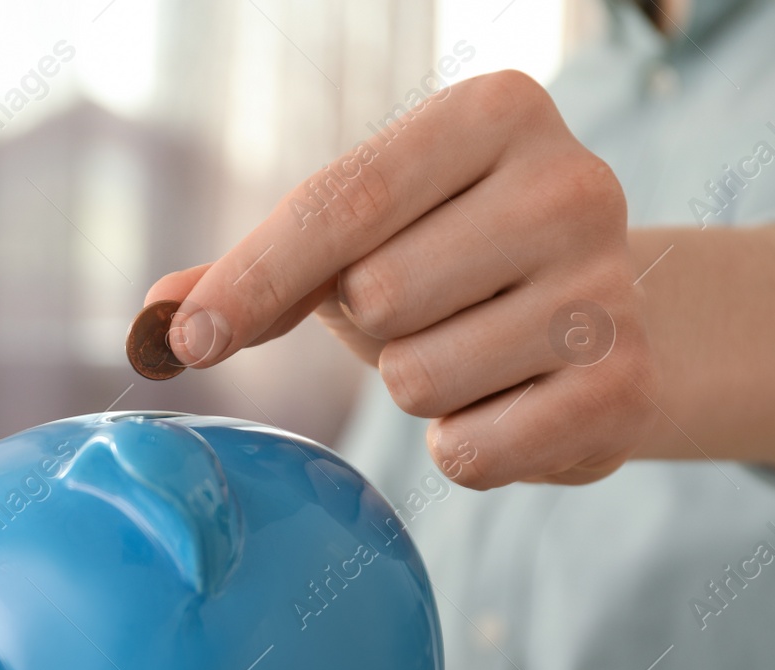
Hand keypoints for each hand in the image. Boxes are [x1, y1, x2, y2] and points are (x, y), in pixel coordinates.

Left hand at [145, 71, 656, 488]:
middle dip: (371, 327)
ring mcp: (608, 288)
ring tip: (475, 355)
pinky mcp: (623, 388)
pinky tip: (508, 404)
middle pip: (374, 296)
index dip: (252, 279)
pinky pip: (468, 451)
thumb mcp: (359, 242)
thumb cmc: (455, 268)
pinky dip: (463, 446)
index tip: (187, 341)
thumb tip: (152, 322)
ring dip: (418, 388)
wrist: (599, 328)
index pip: (340, 201)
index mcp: (496, 113)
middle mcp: (571, 184)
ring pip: (416, 380)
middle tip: (430, 310)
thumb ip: (256, 269)